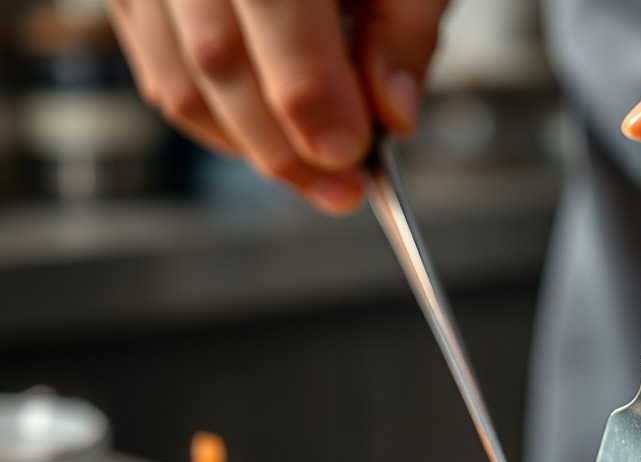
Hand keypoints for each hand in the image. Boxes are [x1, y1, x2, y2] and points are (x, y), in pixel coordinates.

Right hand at [106, 0, 448, 211]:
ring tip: (312, 173)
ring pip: (179, 81)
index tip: (354, 157)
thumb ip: (405, 26)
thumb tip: (396, 114)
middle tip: (342, 187)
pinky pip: (159, 70)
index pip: (275, 19)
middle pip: (217, 62)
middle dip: (286, 146)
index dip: (313, 104)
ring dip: (250, 147)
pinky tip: (265, 135)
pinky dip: (216, 120)